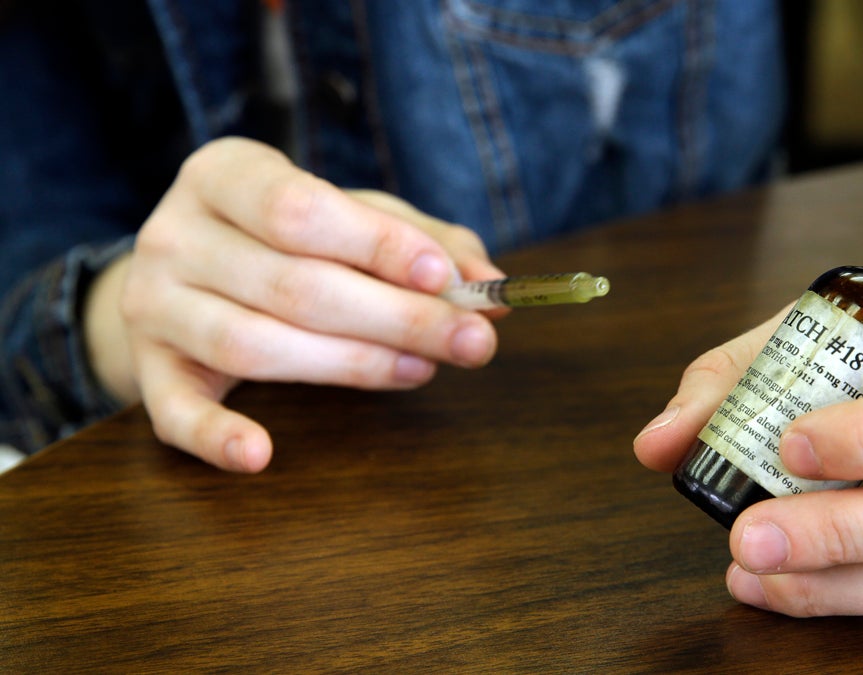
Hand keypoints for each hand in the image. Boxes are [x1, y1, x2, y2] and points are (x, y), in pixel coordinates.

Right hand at [84, 137, 504, 471]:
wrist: (182, 274)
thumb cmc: (286, 239)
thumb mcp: (352, 217)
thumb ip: (423, 243)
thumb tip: (490, 282)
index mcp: (225, 174)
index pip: (301, 209)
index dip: (377, 246)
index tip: (446, 278)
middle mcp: (174, 234)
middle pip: (292, 285)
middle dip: (395, 317)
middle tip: (470, 341)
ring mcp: (153, 305)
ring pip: (252, 345)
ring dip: (349, 365)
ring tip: (420, 371)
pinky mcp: (149, 371)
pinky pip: (174, 412)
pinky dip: (215, 437)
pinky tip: (260, 454)